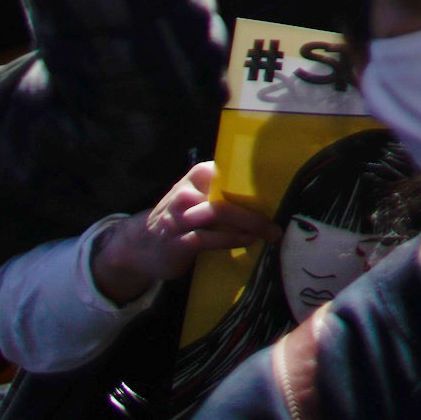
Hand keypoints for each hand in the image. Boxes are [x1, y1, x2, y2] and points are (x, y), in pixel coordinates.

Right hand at [92, 162, 277, 304]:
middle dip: (256, 212)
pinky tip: (247, 241)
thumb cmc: (180, 220)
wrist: (139, 246)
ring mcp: (180, 218)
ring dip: (249, 224)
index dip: (256, 182)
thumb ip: (224, 195)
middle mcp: (187, 193)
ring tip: (269, 233)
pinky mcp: (177, 241)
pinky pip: (208, 238)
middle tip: (277, 223)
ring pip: (219, 214)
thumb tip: (270, 197)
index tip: (281, 190)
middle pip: (227, 197)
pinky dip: (231, 239)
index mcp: (198, 176)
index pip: (230, 172)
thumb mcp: (199, 200)